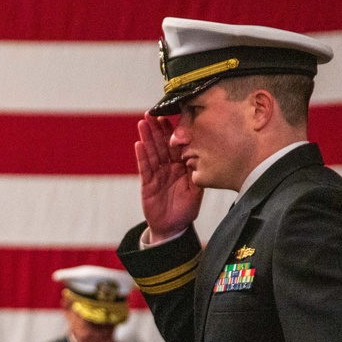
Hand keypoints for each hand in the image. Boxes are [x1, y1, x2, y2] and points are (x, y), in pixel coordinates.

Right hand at [135, 111, 202, 241]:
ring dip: (146, 138)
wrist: (173, 228)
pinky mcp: (147, 184)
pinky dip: (142, 156)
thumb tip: (202, 155)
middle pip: (160, 145)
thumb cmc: (186, 209)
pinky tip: (139, 144)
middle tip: (151, 113)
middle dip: (156, 129)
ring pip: (151, 153)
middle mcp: (168, 168)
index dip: (172, 131)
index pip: (176, 145)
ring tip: (142, 123)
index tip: (170, 116)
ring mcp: (156, 175)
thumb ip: (198, 173)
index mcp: (181, 167)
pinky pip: (144, 168)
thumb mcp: (197, 190)